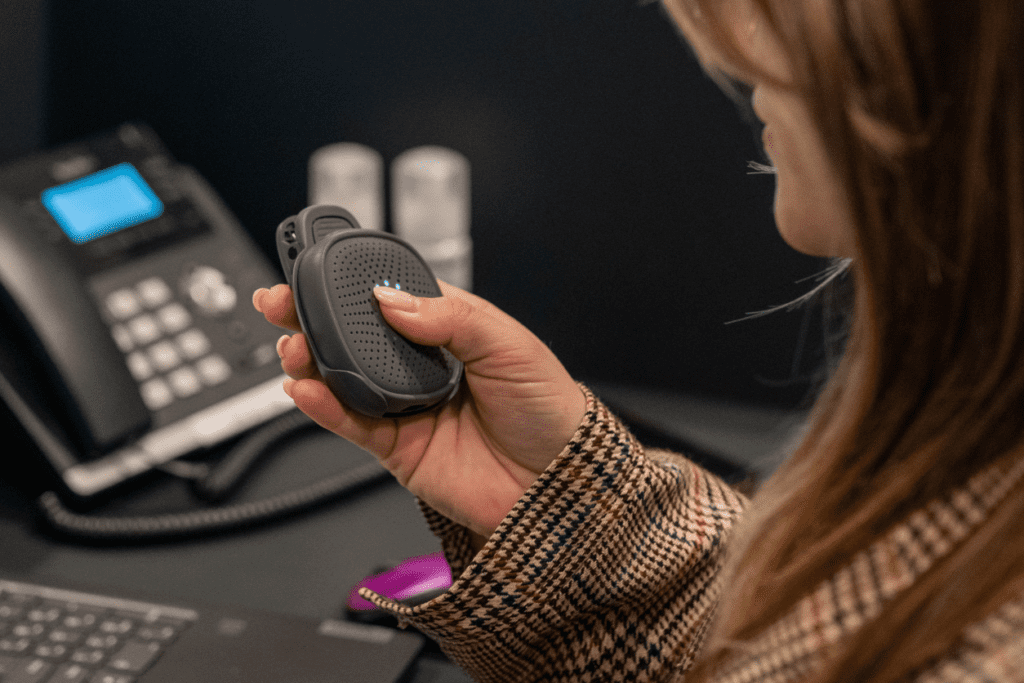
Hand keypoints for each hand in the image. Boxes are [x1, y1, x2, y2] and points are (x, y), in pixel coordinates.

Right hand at [253, 281, 586, 539]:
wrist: (560, 485)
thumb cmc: (549, 410)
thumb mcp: (510, 345)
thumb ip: (452, 318)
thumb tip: (394, 300)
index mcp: (449, 329)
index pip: (390, 298)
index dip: (354, 285)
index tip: (319, 270)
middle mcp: (420, 366)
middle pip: (354, 336)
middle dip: (312, 317)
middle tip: (282, 302)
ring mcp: (405, 407)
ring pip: (342, 378)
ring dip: (310, 359)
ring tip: (294, 347)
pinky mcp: (396, 448)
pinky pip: (350, 424)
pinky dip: (323, 406)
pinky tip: (305, 389)